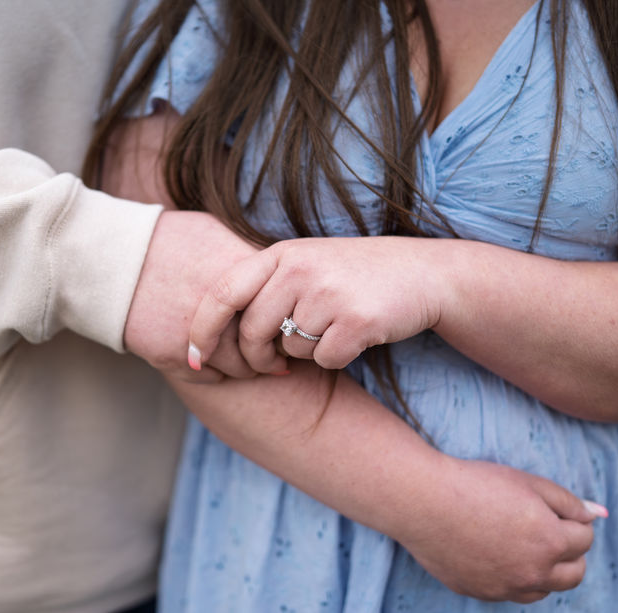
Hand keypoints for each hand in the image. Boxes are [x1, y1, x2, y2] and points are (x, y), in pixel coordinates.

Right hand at [124, 210, 286, 381]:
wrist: (110, 258)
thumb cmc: (167, 240)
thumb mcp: (215, 235)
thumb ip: (248, 256)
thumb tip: (283, 270)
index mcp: (238, 278)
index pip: (282, 311)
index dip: (287, 319)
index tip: (287, 322)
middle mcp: (222, 311)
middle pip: (265, 345)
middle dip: (271, 351)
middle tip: (276, 353)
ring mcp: (197, 336)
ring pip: (239, 368)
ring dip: (245, 367)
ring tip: (247, 359)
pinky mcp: (172, 356)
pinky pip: (209, 377)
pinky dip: (214, 372)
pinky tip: (212, 359)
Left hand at [188, 236, 455, 371]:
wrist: (423, 274)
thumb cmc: (354, 275)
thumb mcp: (305, 264)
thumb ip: (263, 287)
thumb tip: (214, 335)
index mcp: (281, 253)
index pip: (223, 293)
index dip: (201, 330)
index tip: (194, 359)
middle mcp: (300, 267)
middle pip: (252, 332)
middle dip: (257, 359)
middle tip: (274, 366)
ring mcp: (328, 292)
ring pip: (289, 351)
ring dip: (305, 354)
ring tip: (332, 327)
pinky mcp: (356, 319)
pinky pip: (324, 361)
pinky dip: (336, 359)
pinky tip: (355, 336)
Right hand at [399, 455, 605, 602]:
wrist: (422, 501)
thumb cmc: (474, 484)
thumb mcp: (527, 482)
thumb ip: (568, 501)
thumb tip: (599, 515)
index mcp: (551, 542)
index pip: (585, 538)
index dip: (571, 519)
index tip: (549, 507)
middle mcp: (534, 572)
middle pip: (575, 574)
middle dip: (569, 551)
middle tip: (543, 527)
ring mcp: (506, 588)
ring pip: (544, 589)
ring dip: (544, 569)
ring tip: (520, 540)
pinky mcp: (481, 593)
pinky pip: (511, 592)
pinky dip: (514, 576)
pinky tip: (495, 550)